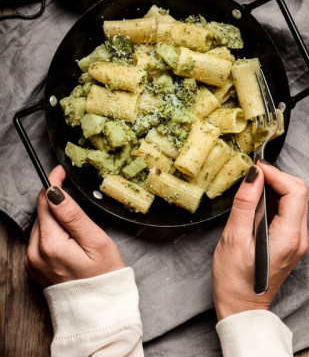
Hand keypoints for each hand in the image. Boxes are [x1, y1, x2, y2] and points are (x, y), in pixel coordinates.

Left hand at [25, 165, 124, 286]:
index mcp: (50, 244)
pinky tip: (68, 236)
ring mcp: (32, 262)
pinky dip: (52, 231)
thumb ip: (73, 216)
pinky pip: (40, 240)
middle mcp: (34, 253)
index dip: (53, 184)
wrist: (99, 309)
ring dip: (54, 216)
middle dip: (55, 200)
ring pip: (40, 225)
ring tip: (75, 221)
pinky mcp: (35, 267)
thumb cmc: (104, 274)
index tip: (61, 171)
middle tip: (73, 193)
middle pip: (41, 213)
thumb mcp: (96, 241)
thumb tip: (54, 192)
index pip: (45, 202)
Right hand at [212, 160, 307, 319]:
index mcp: (288, 237)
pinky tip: (256, 201)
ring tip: (252, 186)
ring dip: (275, 188)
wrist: (241, 306)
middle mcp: (299, 238)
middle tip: (252, 175)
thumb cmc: (234, 278)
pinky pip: (288, 212)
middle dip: (277, 178)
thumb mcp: (234, 238)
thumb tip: (253, 175)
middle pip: (299, 193)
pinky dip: (274, 200)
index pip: (295, 192)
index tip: (255, 169)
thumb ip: (246, 204)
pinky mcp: (290, 241)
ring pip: (295, 200)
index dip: (276, 174)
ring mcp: (296, 240)